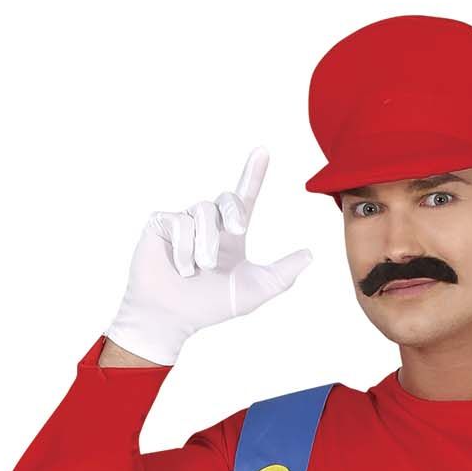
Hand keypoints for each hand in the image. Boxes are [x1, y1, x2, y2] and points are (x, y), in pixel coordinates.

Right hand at [104, 145, 312, 366]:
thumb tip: (310, 255)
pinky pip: (180, 223)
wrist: (171, 318)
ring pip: (203, 211)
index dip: (254, 174)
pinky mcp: (161, 223)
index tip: (263, 152)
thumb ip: (282, 274)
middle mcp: (208, 223)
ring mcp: (183, 221)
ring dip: (207, 244)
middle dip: (234, 212)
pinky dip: (185, 250)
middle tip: (238, 231)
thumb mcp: (253, 292)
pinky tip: (181, 268)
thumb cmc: (207, 307)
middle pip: (226, 199)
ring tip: (201, 269)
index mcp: (229, 235)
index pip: (244, 198)